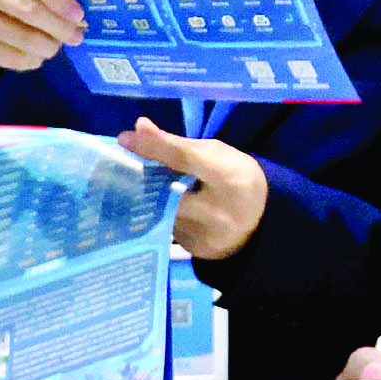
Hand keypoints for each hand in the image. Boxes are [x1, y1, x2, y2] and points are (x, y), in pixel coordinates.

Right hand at [0, 0, 84, 70]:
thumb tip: (78, 11)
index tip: (78, 13)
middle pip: (29, 9)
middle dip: (60, 26)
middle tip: (78, 35)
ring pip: (25, 38)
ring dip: (50, 45)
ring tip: (58, 44)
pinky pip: (15, 57)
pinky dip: (34, 58)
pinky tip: (39, 53)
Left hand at [117, 117, 268, 259]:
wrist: (259, 223)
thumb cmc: (236, 178)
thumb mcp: (216, 154)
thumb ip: (177, 144)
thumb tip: (139, 129)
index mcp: (230, 178)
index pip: (185, 159)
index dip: (154, 147)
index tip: (126, 138)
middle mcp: (218, 212)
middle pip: (167, 192)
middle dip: (142, 180)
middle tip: (121, 170)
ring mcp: (205, 236)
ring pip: (162, 211)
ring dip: (148, 197)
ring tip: (139, 185)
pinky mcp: (194, 251)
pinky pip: (166, 227)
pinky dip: (158, 214)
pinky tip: (158, 206)